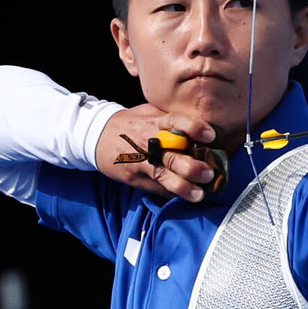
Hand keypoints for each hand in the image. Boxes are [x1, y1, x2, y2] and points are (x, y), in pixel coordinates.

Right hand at [95, 104, 216, 200]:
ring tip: (199, 194)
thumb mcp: (150, 113)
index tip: (210, 135)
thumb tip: (203, 127)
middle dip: (191, 167)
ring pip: (163, 176)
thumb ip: (172, 119)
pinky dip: (171, 192)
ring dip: (182, 187)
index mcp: (154, 122)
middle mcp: (148, 142)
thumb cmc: (132, 123)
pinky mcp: (134, 177)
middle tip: (208, 174)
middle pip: (171, 155)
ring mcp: (140, 162)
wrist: (97, 135)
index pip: (176, 121)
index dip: (194, 127)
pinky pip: (155, 187)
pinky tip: (184, 196)